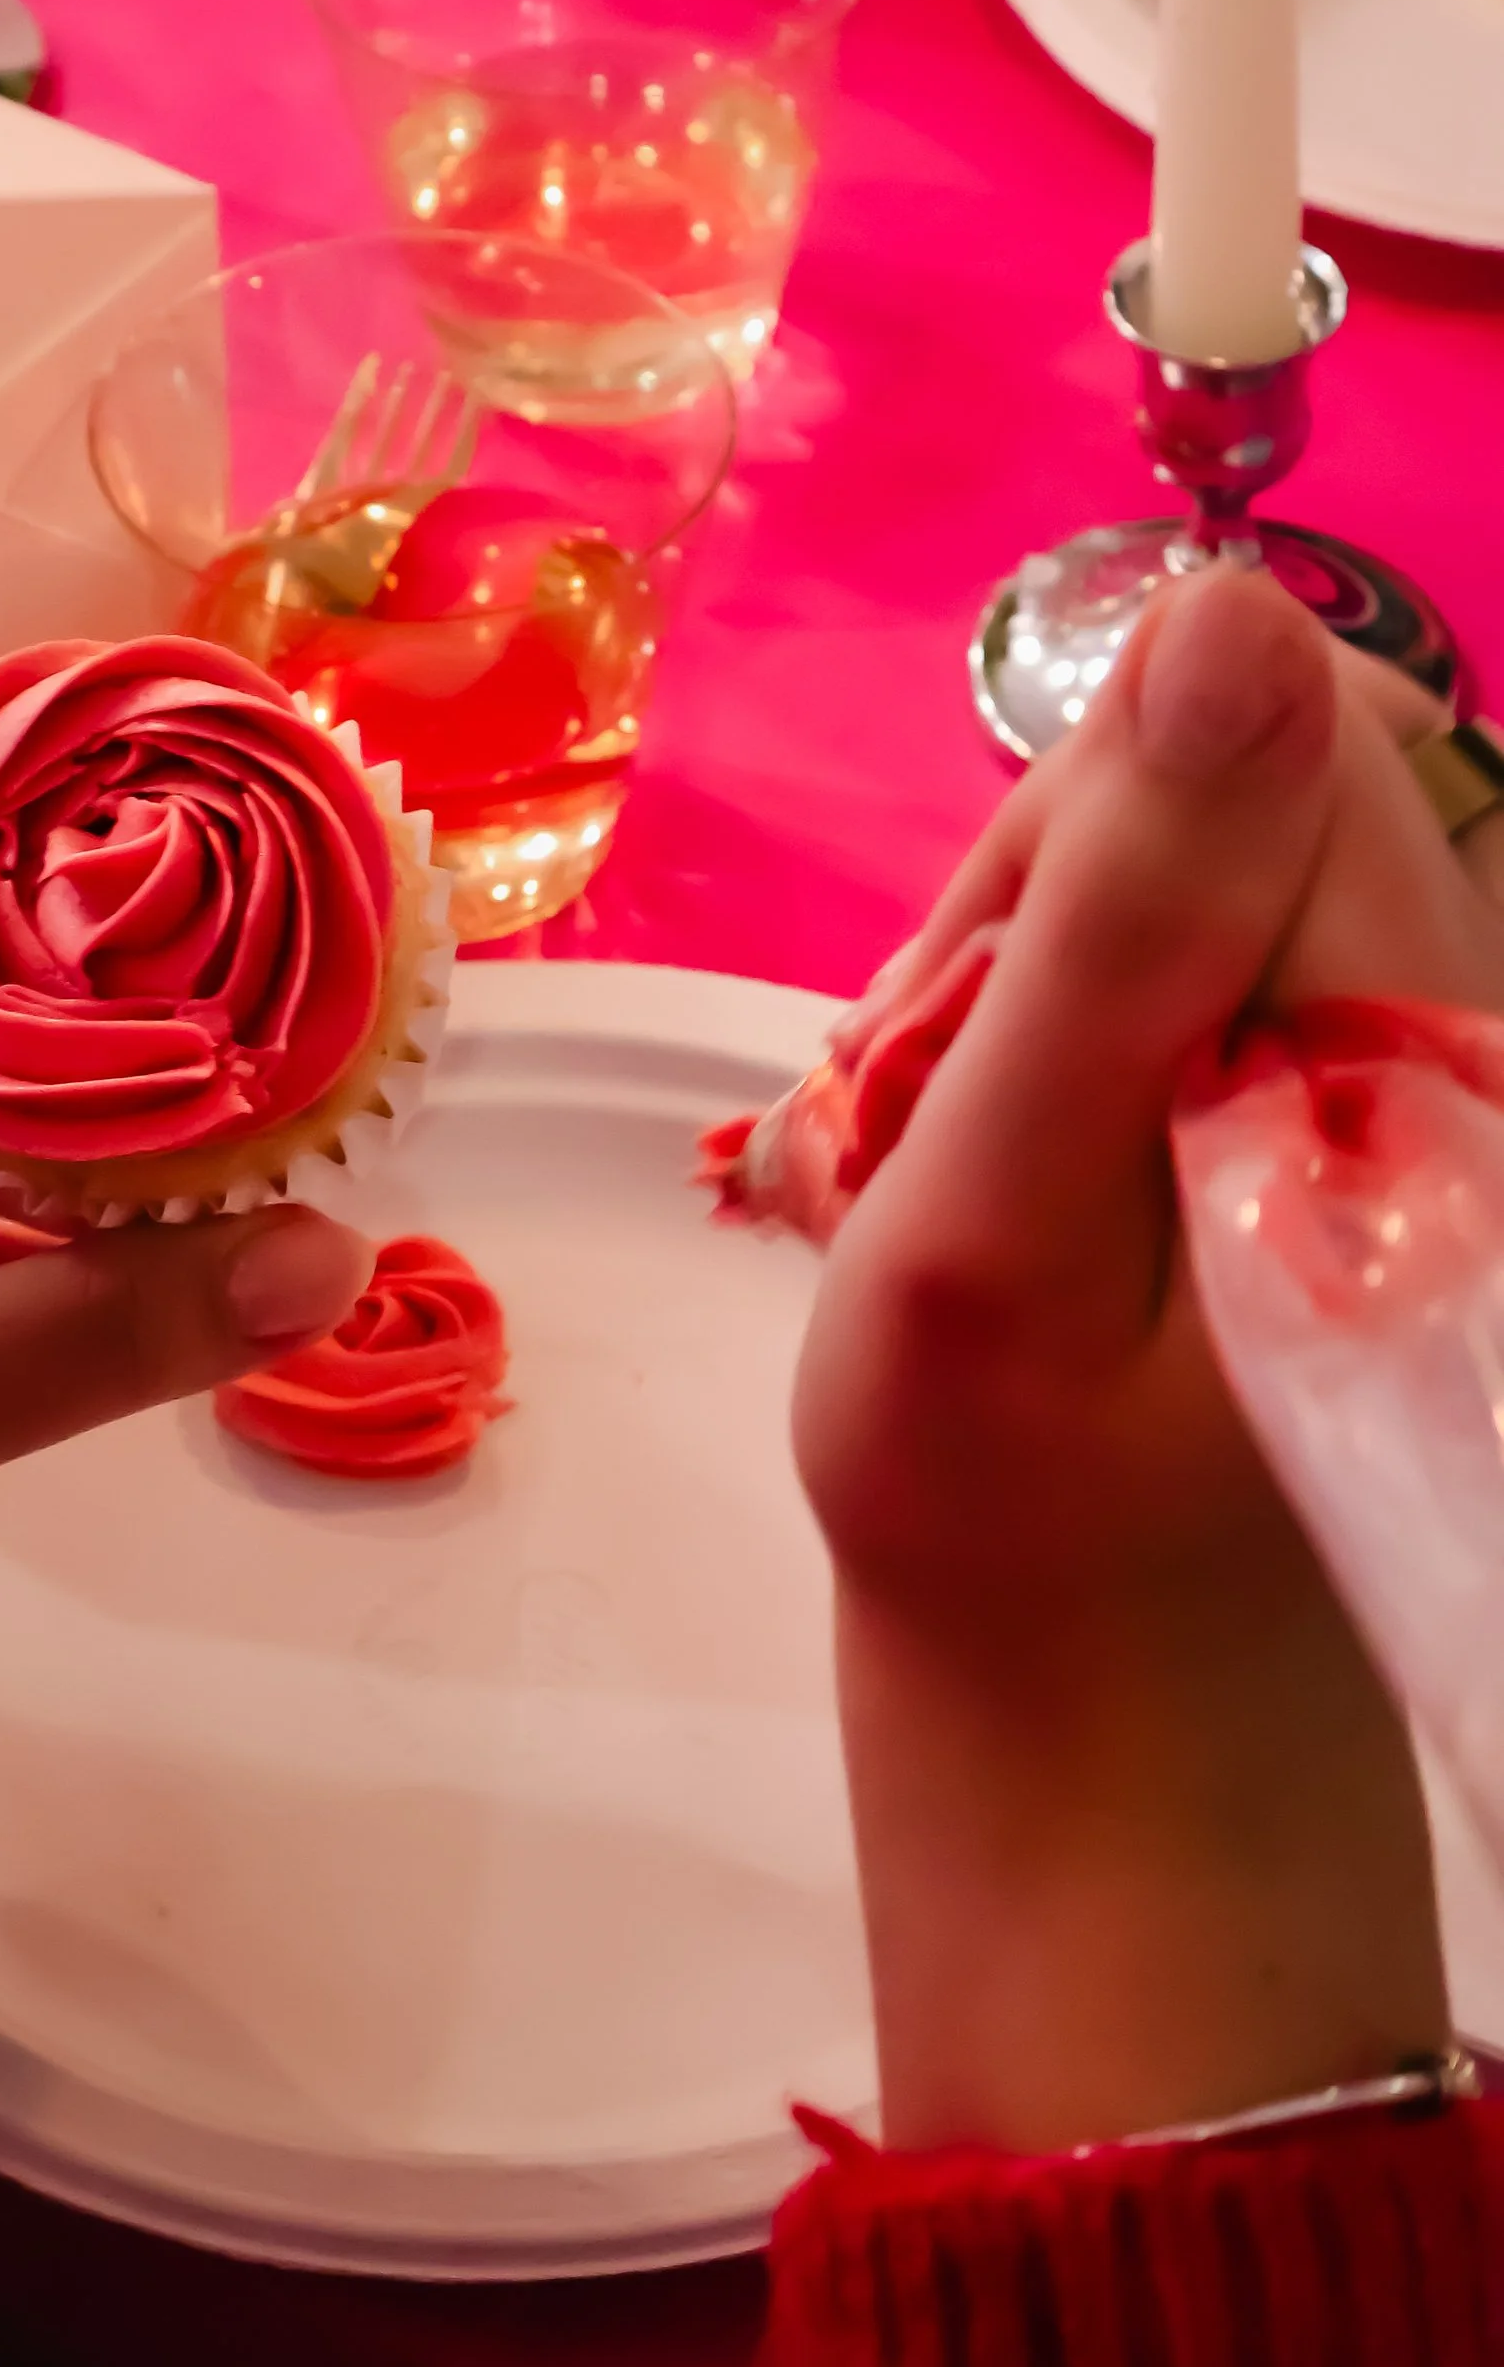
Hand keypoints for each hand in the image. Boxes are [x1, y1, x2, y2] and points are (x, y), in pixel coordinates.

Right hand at [795, 568, 1503, 2147]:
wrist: (1099, 1762)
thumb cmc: (1013, 1521)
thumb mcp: (1009, 1210)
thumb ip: (1121, 912)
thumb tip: (1226, 603)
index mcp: (1404, 1044)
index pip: (1282, 725)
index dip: (1085, 819)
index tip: (969, 1004)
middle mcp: (1443, 1044)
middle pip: (1231, 796)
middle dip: (1035, 907)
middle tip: (923, 1103)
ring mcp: (1393, 1102)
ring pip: (1186, 892)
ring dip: (1019, 983)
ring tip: (936, 1158)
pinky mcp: (1333, 1147)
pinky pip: (1183, 991)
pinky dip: (1048, 1052)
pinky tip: (981, 1177)